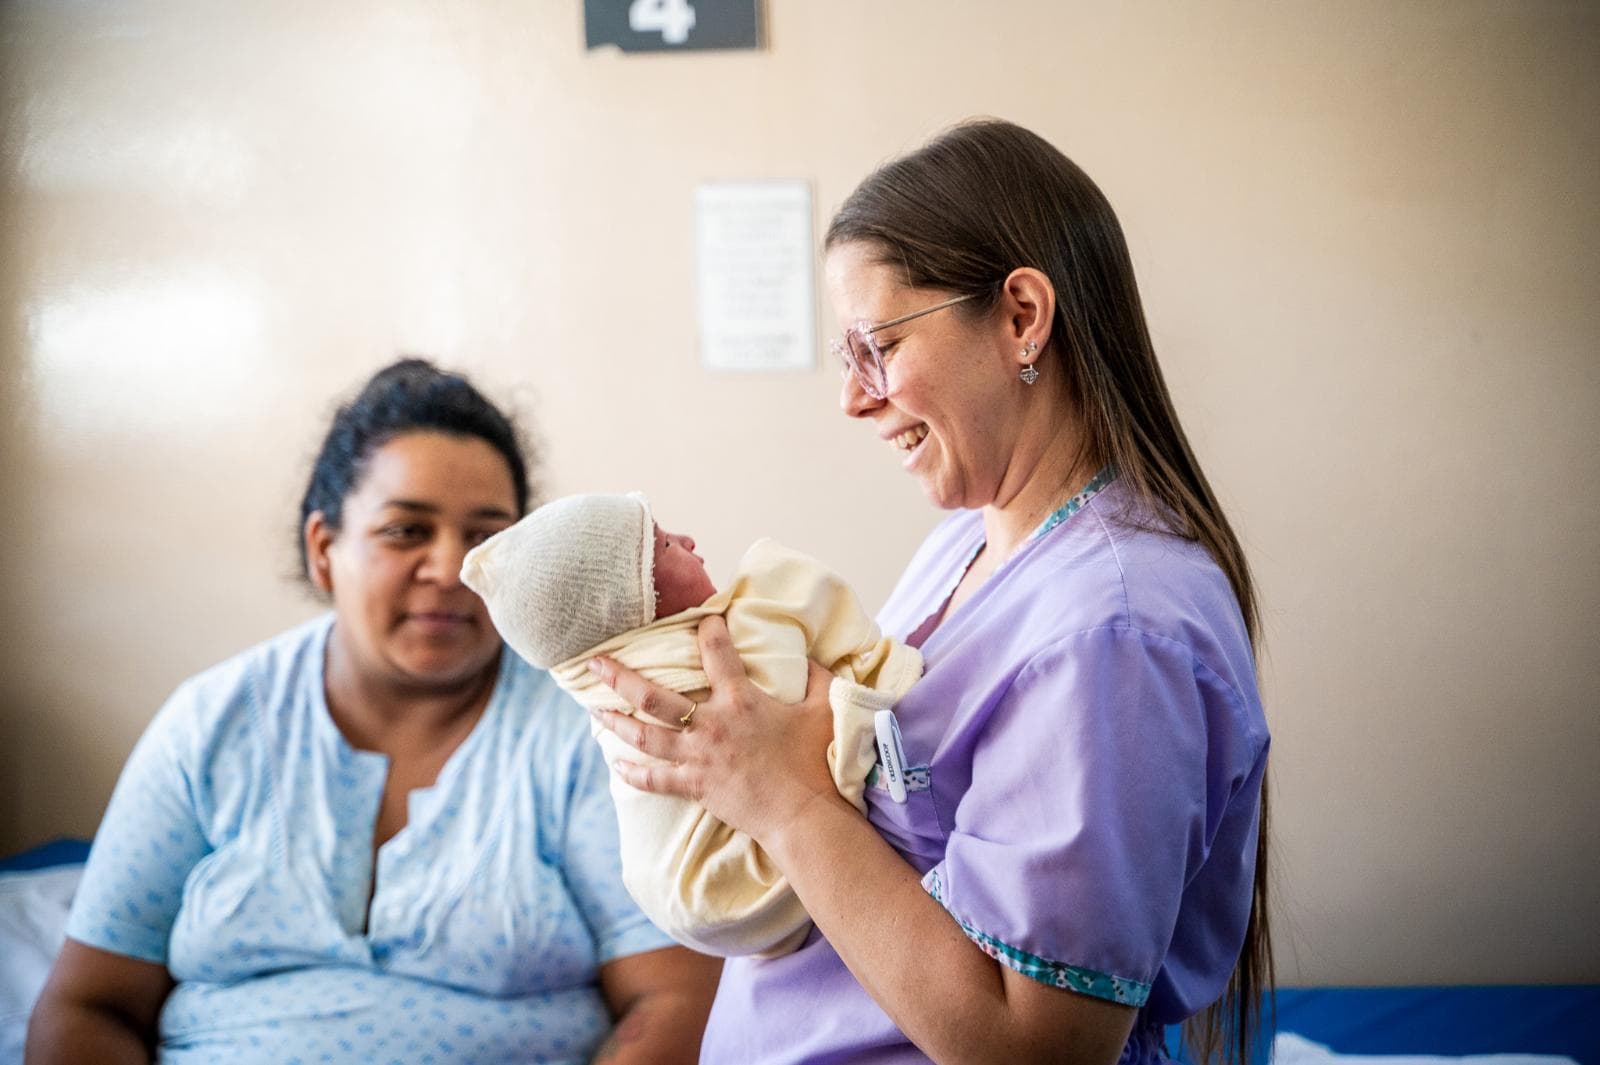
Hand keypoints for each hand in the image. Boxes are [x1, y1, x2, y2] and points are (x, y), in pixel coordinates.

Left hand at [587, 615, 840, 844]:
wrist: (802, 815)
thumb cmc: (815, 762)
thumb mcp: (823, 710)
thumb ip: (817, 679)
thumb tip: (811, 658)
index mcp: (740, 700)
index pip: (717, 652)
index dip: (708, 630)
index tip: (702, 619)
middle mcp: (710, 725)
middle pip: (652, 697)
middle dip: (619, 677)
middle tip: (594, 662)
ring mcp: (697, 757)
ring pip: (643, 736)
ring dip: (615, 721)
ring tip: (594, 709)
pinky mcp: (695, 786)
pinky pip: (654, 779)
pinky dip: (632, 772)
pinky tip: (616, 764)